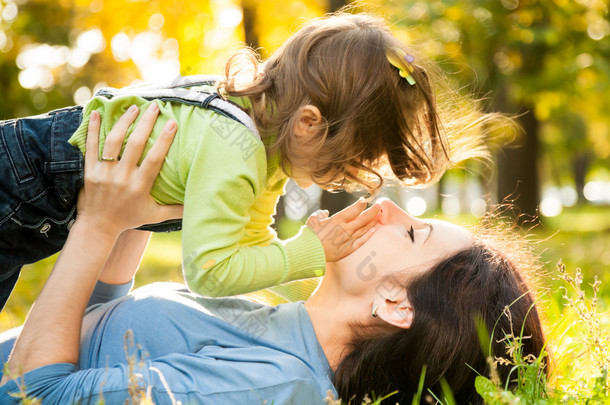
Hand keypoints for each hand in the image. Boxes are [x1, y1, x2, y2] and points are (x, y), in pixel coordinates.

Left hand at [76, 104, 182, 234]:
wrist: (98, 227)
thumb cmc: (130, 219)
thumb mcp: (155, 215)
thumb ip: (176, 210)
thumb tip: (197, 205)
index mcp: (140, 186)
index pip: (154, 159)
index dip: (163, 140)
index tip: (172, 122)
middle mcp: (122, 178)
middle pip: (134, 144)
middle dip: (145, 123)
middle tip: (153, 106)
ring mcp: (104, 173)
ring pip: (113, 142)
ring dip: (123, 122)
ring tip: (132, 107)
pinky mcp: (89, 171)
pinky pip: (91, 147)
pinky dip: (93, 129)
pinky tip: (96, 112)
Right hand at [306, 199, 379, 261]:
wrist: (307, 253)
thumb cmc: (309, 235)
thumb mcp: (313, 220)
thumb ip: (320, 214)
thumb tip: (325, 213)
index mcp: (337, 220)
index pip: (354, 209)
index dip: (361, 204)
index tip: (364, 200)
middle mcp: (345, 229)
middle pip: (363, 218)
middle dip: (373, 211)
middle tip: (379, 205)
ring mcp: (348, 240)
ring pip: (364, 229)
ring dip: (373, 221)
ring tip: (379, 215)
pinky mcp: (348, 250)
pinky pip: (361, 241)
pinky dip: (368, 235)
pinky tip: (374, 230)